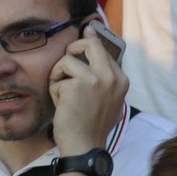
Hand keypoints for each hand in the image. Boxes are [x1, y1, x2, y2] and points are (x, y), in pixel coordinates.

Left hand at [48, 27, 128, 155]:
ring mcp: (95, 80)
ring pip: (67, 61)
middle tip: (67, 57)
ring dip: (58, 76)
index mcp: (121, 80)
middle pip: (90, 44)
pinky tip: (61, 105)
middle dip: (74, 47)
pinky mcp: (76, 85)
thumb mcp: (109, 100)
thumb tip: (97, 59)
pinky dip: (55, 91)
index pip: (105, 50)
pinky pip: (57, 78)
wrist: (85, 145)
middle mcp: (111, 77)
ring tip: (62, 93)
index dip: (92, 41)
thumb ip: (105, 80)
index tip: (87, 30)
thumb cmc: (93, 125)